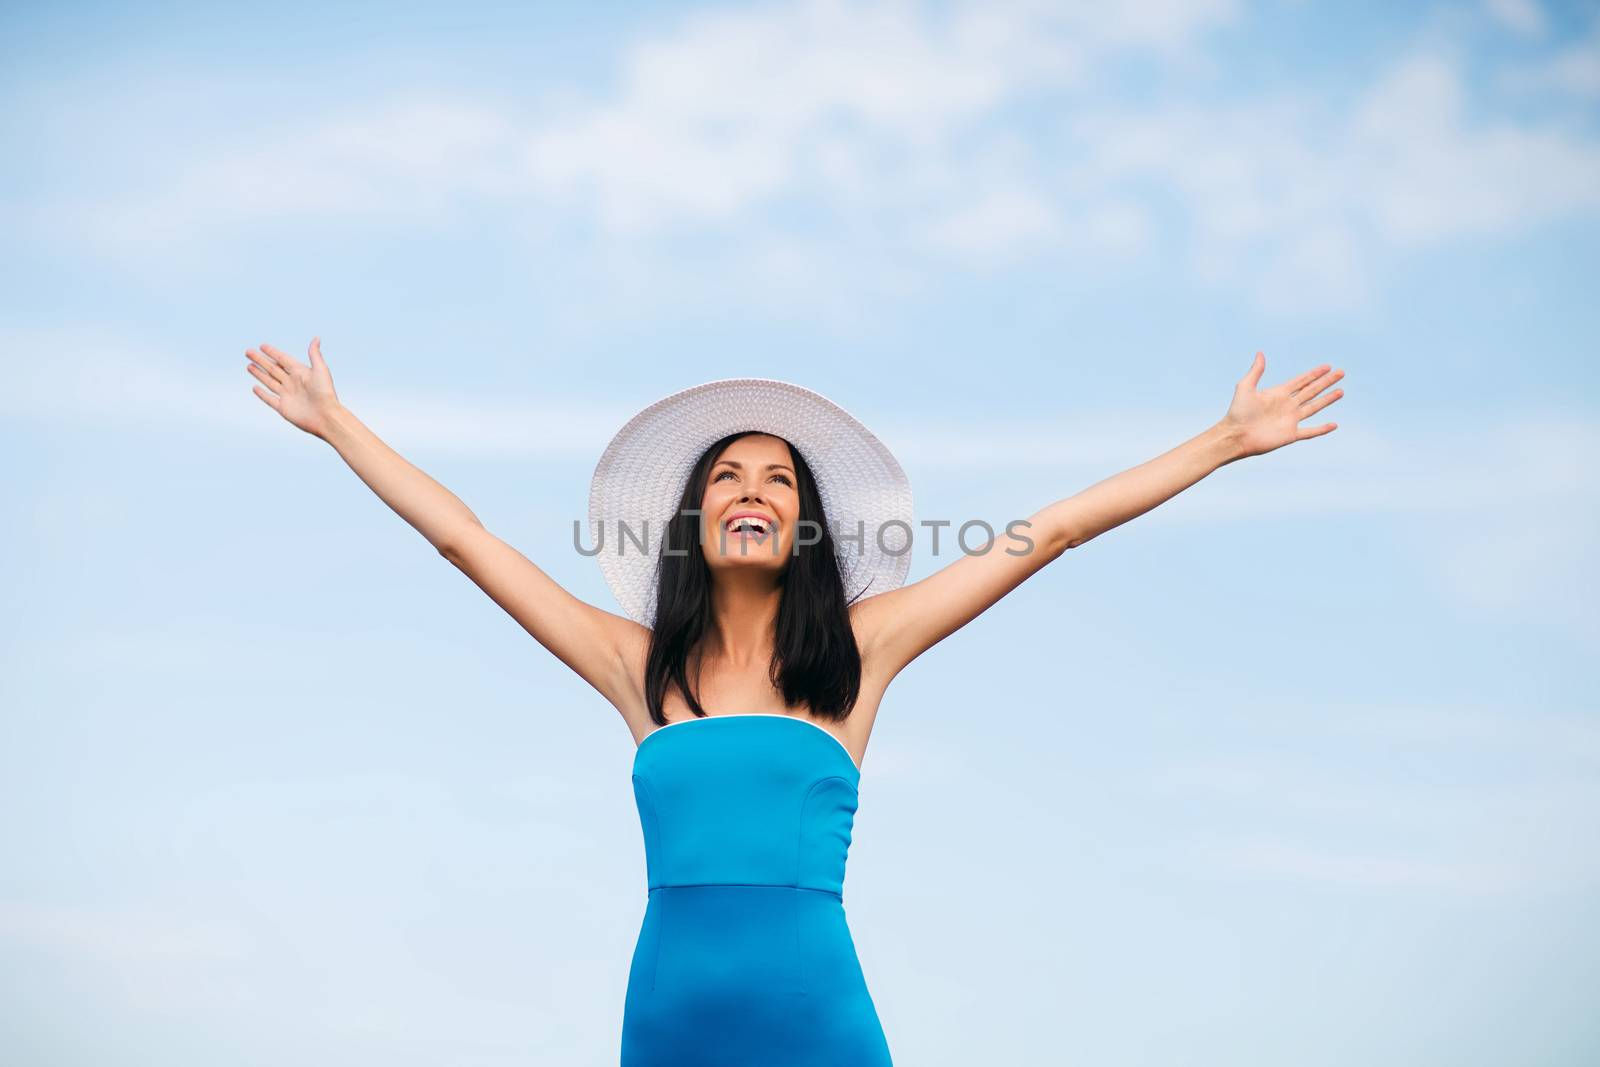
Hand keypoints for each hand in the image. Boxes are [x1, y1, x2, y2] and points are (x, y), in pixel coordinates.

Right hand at [246, 337, 342, 439]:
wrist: (326, 416)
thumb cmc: (325, 393)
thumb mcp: (320, 370)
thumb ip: (314, 354)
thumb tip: (316, 338)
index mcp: (300, 373)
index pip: (283, 359)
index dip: (273, 352)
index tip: (262, 346)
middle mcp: (292, 383)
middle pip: (273, 368)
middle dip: (260, 360)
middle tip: (248, 352)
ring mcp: (287, 395)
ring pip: (269, 381)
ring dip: (259, 373)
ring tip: (249, 365)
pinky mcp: (283, 408)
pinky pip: (269, 399)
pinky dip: (262, 394)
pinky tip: (255, 387)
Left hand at [1220, 351, 1343, 460]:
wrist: (1235, 435)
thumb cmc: (1237, 412)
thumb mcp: (1245, 387)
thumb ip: (1256, 371)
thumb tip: (1260, 353)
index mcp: (1278, 393)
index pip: (1301, 381)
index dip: (1314, 374)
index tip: (1328, 366)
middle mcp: (1287, 405)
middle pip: (1311, 391)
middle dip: (1326, 382)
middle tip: (1341, 373)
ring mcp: (1290, 420)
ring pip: (1314, 407)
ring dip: (1327, 400)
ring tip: (1341, 391)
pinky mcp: (1290, 434)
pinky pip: (1310, 432)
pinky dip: (1322, 429)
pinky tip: (1334, 425)